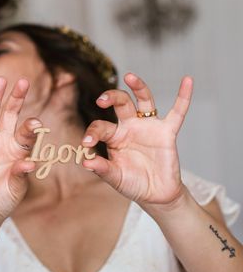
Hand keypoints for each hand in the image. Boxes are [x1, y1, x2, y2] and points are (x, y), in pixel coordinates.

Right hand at [0, 78, 39, 228]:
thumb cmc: (3, 200)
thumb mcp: (15, 190)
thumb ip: (20, 176)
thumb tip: (29, 164)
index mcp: (19, 151)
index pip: (27, 134)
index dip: (30, 128)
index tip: (35, 123)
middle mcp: (4, 142)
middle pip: (10, 115)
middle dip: (16, 99)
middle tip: (24, 82)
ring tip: (0, 80)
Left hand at [82, 73, 192, 207]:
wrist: (155, 194)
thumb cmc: (132, 183)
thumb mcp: (114, 177)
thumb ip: (102, 169)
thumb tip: (85, 162)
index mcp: (114, 136)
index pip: (101, 127)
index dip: (92, 133)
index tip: (86, 143)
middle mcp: (129, 127)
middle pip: (120, 103)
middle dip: (111, 97)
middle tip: (101, 100)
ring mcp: (148, 127)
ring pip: (144, 100)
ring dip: (138, 87)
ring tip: (130, 76)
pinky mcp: (167, 132)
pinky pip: (177, 112)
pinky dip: (183, 96)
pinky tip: (187, 80)